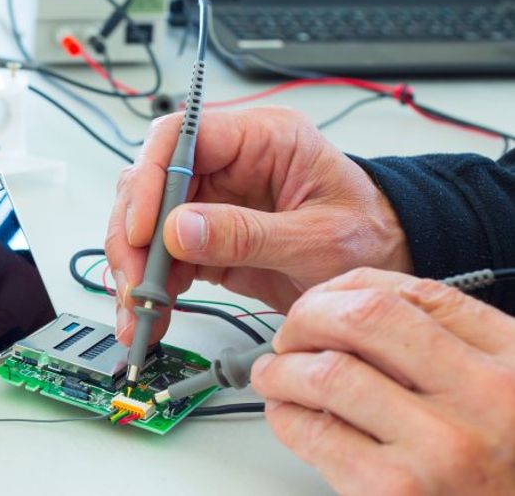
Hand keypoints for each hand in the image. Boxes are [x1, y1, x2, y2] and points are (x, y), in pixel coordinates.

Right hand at [106, 106, 410, 345]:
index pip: (180, 137)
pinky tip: (152, 315)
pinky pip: (162, 257)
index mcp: (261, 139)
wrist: (390, 266)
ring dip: (135, 268)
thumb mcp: (319, 238)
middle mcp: (228, 164)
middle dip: (133, 236)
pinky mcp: (206, 238)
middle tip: (136, 282)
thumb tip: (180, 230)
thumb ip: (249, 234)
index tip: (144, 231)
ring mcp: (212, 201)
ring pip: (147, 223)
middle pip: (150, 182)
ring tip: (140, 313)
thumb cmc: (371, 236)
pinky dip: (151, 288)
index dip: (151, 180)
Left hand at [251, 268, 514, 494]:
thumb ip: (451, 350)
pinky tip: (288, 415)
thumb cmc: (506, 473)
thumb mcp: (509, 395)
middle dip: (307, 317)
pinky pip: (315, 433)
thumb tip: (353, 316)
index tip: (324, 303)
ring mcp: (441, 444)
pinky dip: (285, 417)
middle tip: (290, 336)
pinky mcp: (396, 489)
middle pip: (364, 316)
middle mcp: (484, 395)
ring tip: (274, 375)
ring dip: (282, 369)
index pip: (417, 292)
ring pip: (327, 372)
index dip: (350, 290)